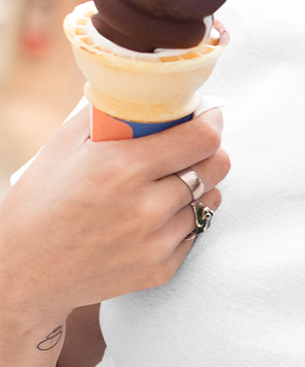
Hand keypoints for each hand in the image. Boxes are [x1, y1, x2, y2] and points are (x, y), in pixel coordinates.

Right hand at [0, 106, 227, 328]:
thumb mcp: (64, 148)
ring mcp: (157, 242)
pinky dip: (183, 219)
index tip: (209, 117)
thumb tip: (143, 97)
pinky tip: (156, 215)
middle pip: (216, 169)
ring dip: (198, 188)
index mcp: (122, 169)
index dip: (211, 123)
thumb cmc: (40, 204)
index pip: (199, 139)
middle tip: (195, 148)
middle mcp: (146, 207)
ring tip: (171, 183)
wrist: (26, 270)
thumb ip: (107, 117)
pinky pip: (194, 233)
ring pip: (209, 202)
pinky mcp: (162, 269)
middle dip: (211, 152)